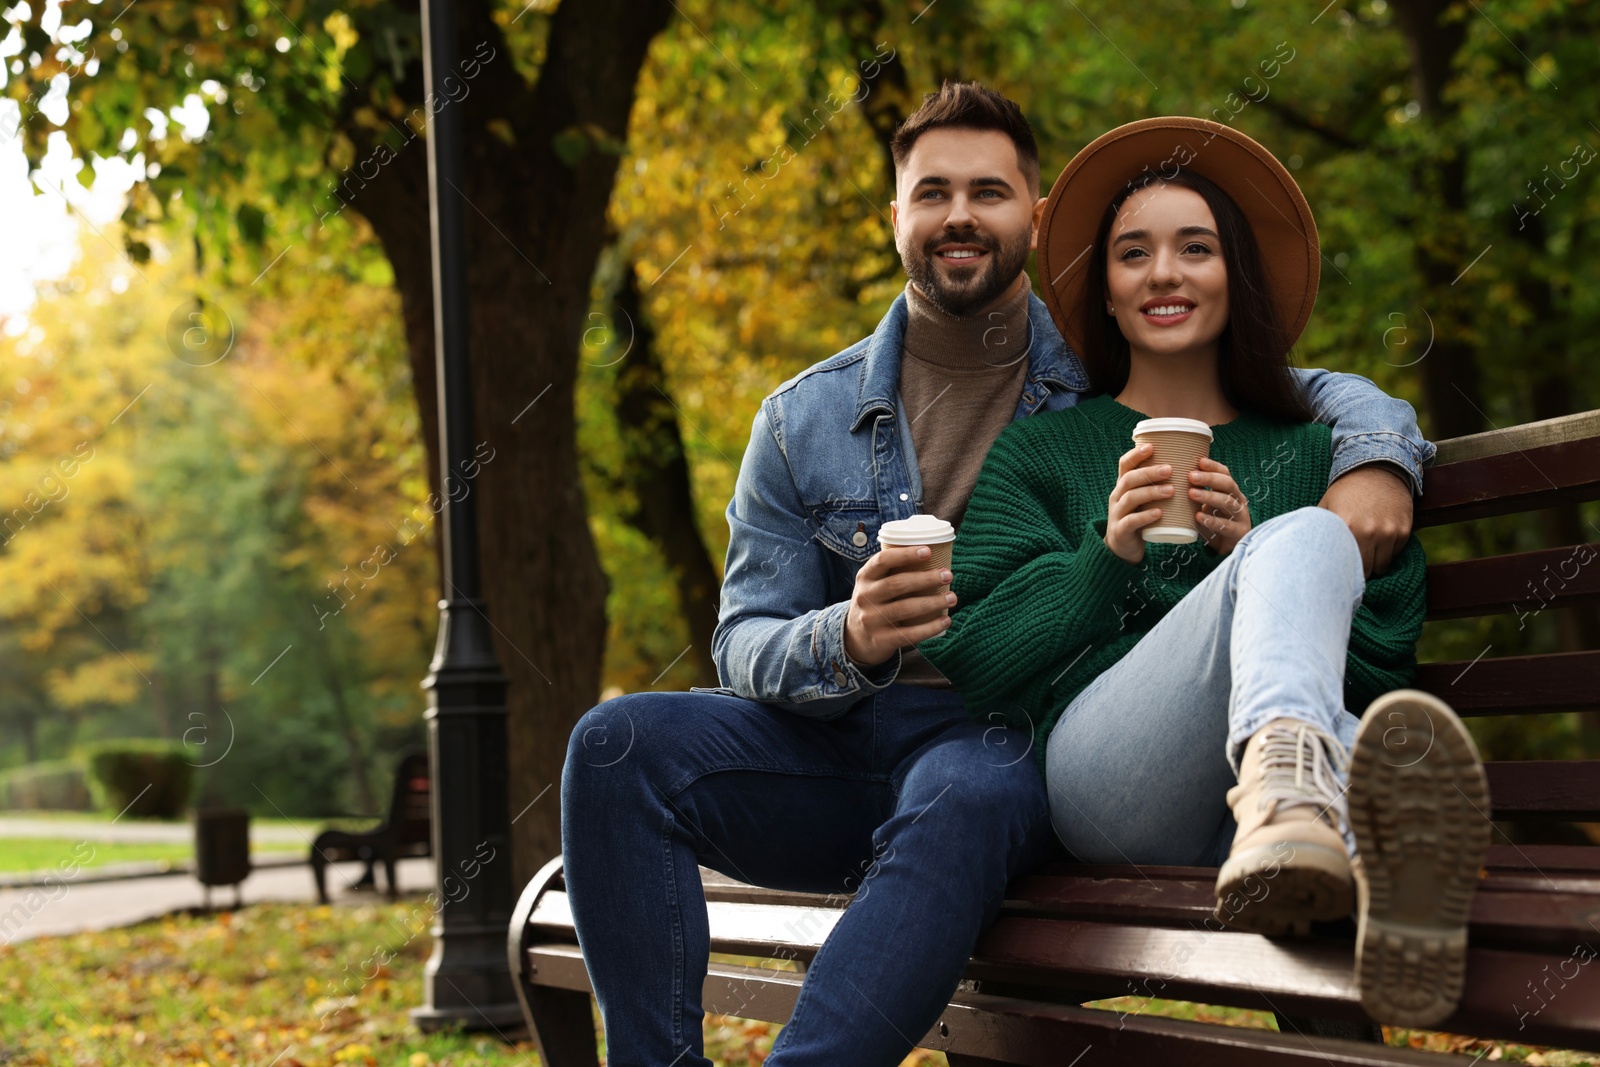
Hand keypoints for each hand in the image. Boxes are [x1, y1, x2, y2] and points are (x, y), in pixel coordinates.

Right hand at [843, 545, 956, 667]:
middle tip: (948, 575)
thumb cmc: (875, 603)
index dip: (905, 554)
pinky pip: (909, 633)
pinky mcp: (881, 639)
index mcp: (865, 577)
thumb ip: (893, 572)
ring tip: (952, 598)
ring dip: (933, 602)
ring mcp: (871, 620)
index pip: (882, 561)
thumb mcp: (874, 585)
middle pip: (897, 584)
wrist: (856, 639)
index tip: (928, 551)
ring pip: (906, 608)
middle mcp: (865, 597)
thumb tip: (935, 554)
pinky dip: (931, 627)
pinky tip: (945, 621)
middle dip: (926, 579)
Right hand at [1104, 443, 1172, 564]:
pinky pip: (1131, 521)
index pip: (1124, 465)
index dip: (1136, 454)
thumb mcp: (1143, 500)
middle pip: (1129, 479)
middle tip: (1170, 469)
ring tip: (1171, 490)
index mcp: (1123, 487)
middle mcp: (1117, 497)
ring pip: (1130, 498)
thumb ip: (1155, 486)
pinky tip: (1159, 513)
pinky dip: (1145, 516)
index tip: (1152, 446)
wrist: (1123, 549)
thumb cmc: (1139, 519)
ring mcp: (1117, 514)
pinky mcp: (1121, 530)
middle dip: (1149, 472)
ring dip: (1151, 492)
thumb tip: (1184, 467)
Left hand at [1189, 457, 1250, 554]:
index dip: (1213, 466)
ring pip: (1227, 502)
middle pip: (1227, 484)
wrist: (1228, 549)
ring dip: (1209, 496)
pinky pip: (1226, 525)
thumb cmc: (1214, 522)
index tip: (1199, 461)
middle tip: (1190, 476)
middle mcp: (1238, 500)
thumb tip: (1170, 478)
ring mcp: (1240, 516)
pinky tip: (1199, 517)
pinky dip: (1212, 520)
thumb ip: (1196, 493)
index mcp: (1230, 491)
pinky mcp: (1238, 532)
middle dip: (1209, 479)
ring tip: (1191, 494)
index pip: (1225, 473)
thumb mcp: (1205, 505)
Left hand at [1318, 463, 1412, 576]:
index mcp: (1345, 526)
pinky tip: (1379, 540)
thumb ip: (1318, 531)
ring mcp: (1388, 531)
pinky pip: (1395, 554)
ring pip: (1382, 566)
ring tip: (1366, 552)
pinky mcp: (1403, 530)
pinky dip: (1388, 553)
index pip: (1344, 564)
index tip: (1339, 572)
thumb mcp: (1325, 506)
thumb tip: (1306, 553)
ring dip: (1374, 564)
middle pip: (1365, 570)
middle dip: (1359, 571)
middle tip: (1353, 564)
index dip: (1342, 571)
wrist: (1377, 469)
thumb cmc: (1345, 491)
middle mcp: (1368, 531)